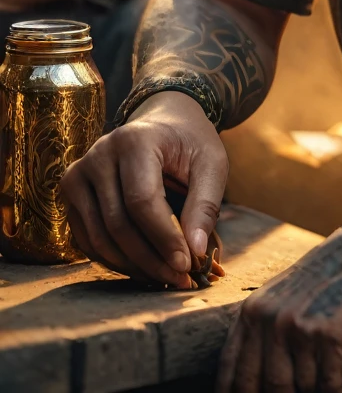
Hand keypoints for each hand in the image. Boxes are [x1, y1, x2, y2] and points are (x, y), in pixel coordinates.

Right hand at [61, 91, 227, 288]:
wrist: (163, 122)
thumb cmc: (190, 142)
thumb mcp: (211, 163)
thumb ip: (205, 204)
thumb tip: (196, 251)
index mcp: (134, 139)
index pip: (141, 201)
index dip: (163, 238)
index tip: (187, 265)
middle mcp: (99, 154)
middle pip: (117, 223)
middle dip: (150, 259)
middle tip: (178, 278)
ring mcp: (79, 173)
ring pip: (99, 237)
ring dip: (132, 266)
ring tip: (163, 276)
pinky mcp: (71, 191)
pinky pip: (87, 238)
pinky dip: (114, 260)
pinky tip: (142, 266)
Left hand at [217, 214, 341, 392]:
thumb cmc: (319, 283)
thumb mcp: (277, 299)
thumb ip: (260, 333)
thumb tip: (253, 381)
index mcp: (252, 312)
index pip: (231, 369)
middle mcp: (271, 321)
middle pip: (265, 386)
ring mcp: (300, 329)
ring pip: (299, 389)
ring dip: (311, 391)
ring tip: (318, 383)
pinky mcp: (329, 338)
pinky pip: (328, 387)